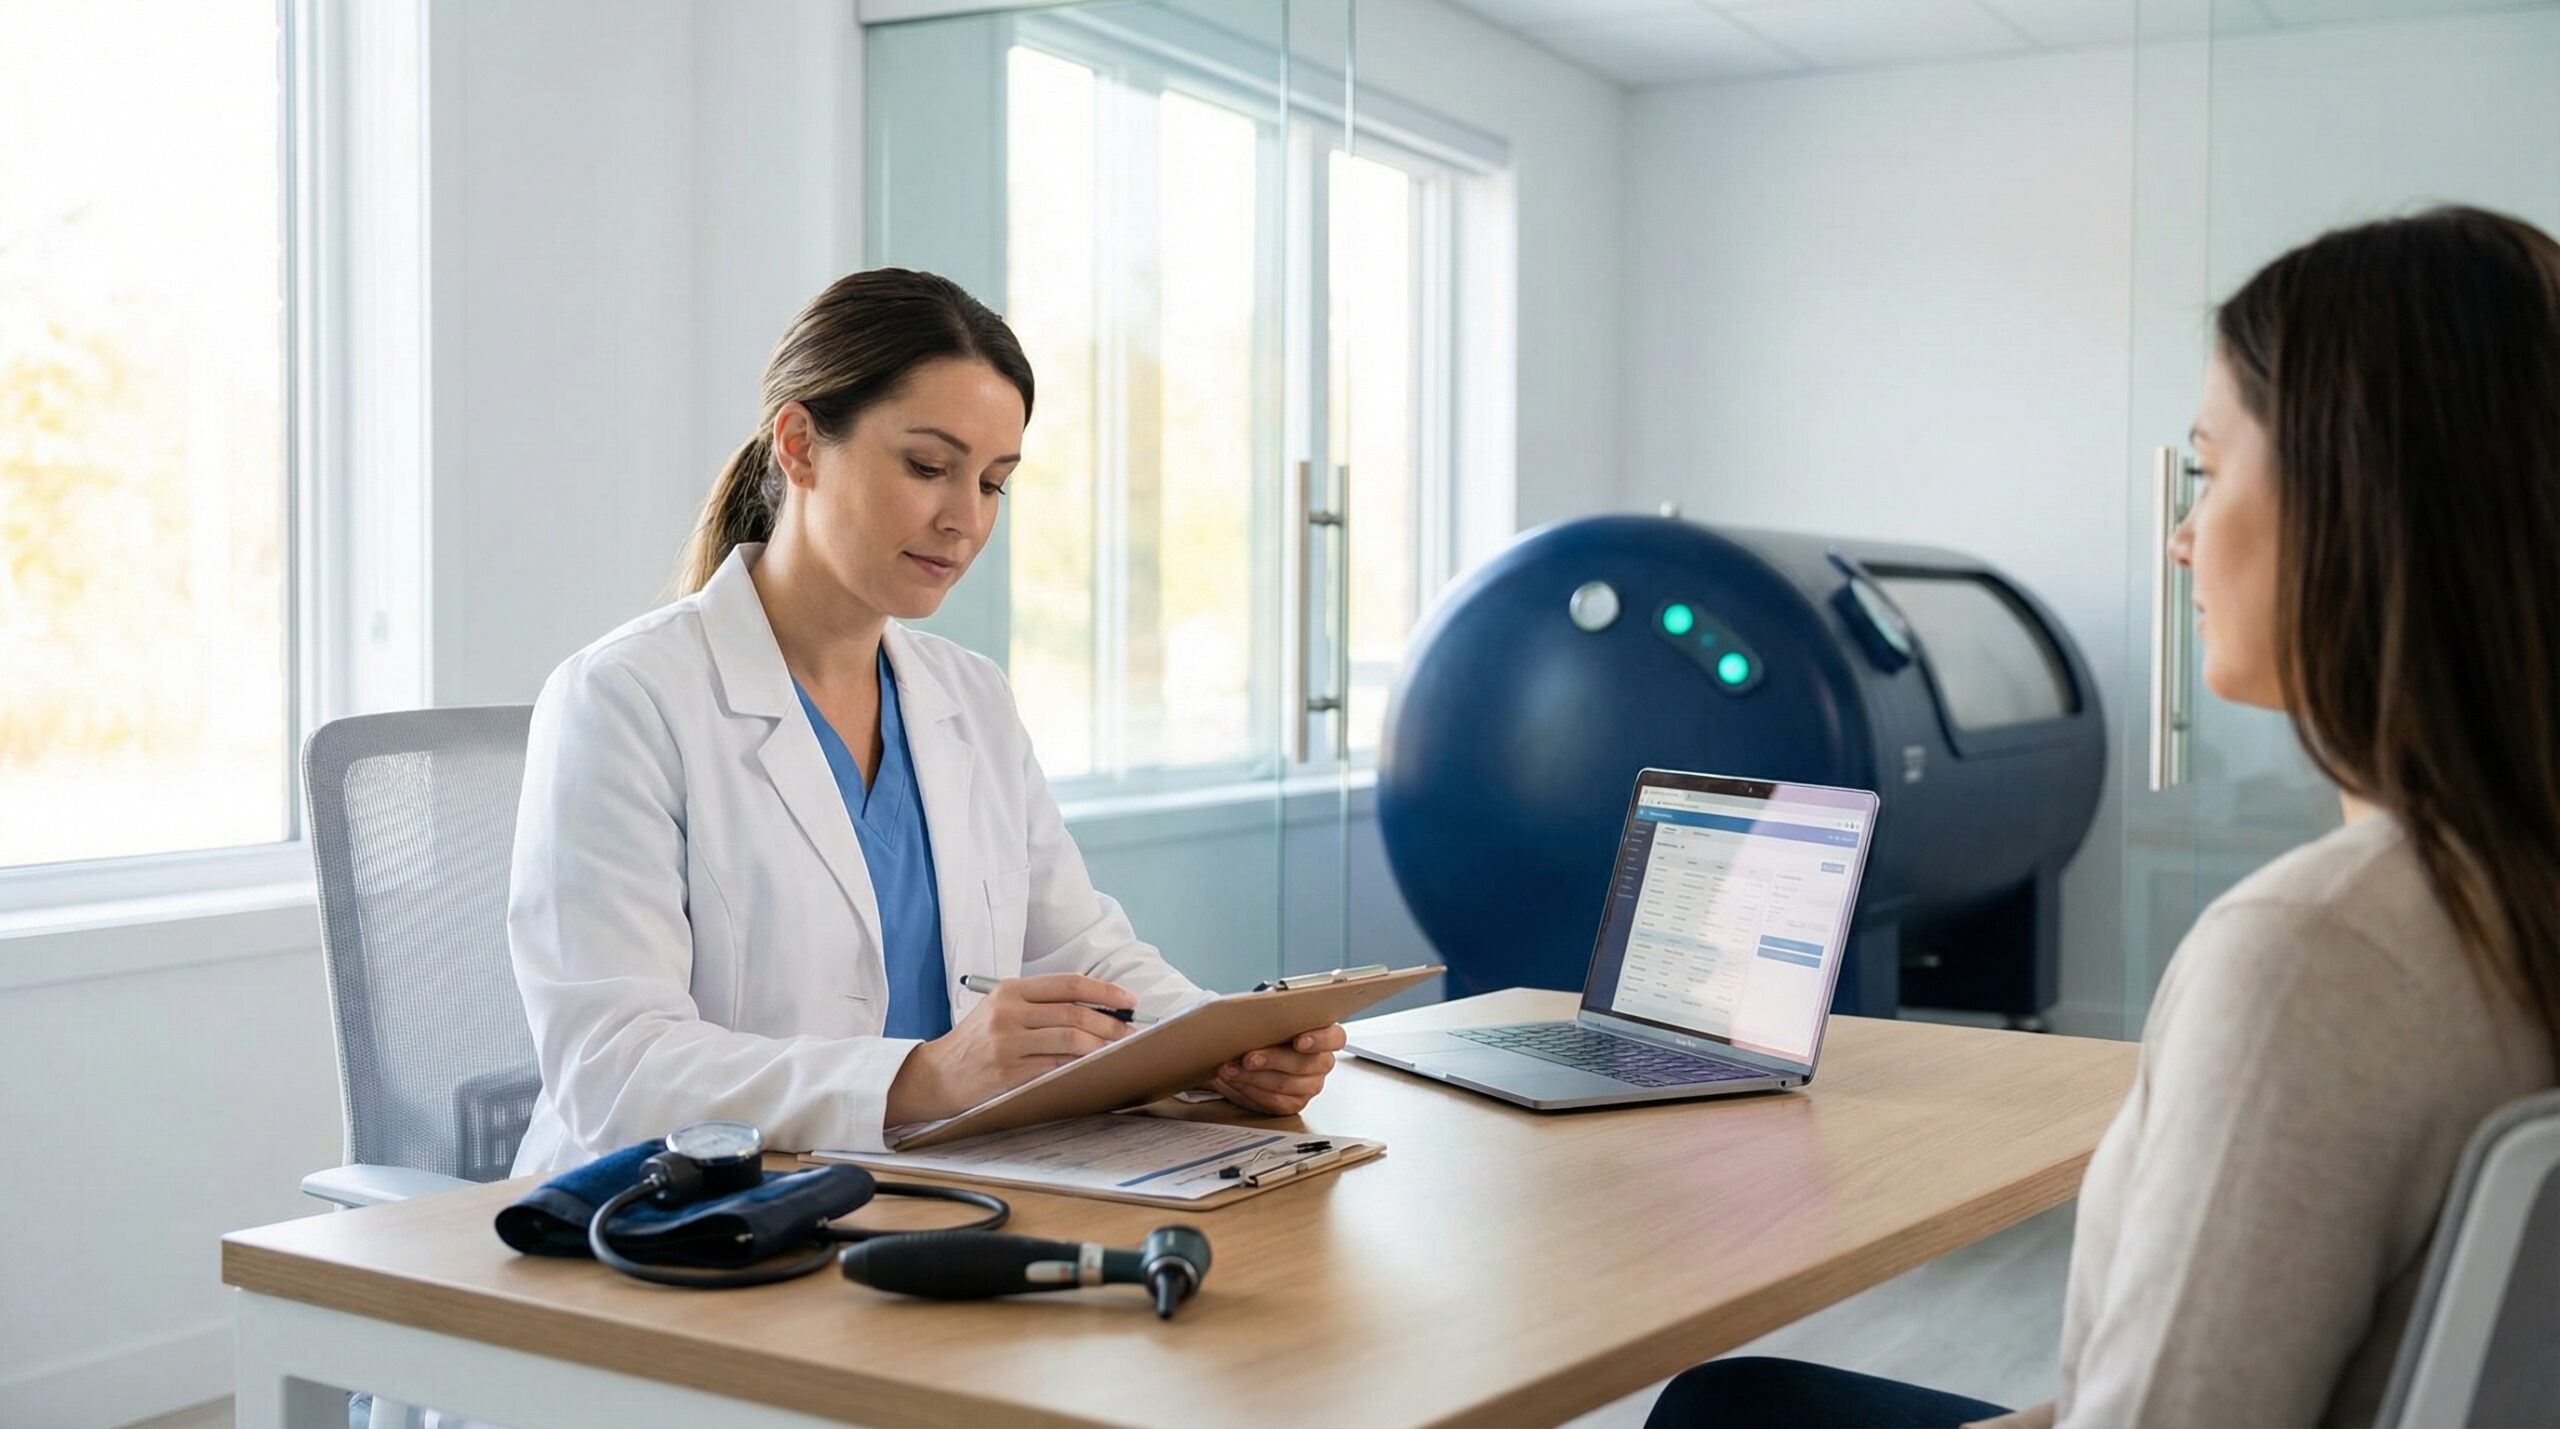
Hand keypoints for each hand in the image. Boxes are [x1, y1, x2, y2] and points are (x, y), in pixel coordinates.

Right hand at [886, 974, 1134, 1125]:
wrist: (936, 1075)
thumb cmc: (976, 1042)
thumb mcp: (1001, 1010)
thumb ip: (1041, 1006)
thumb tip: (1097, 1010)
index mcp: (1010, 991)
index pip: (1068, 984)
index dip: (1104, 990)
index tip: (1129, 1000)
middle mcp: (1008, 1012)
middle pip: (1074, 1012)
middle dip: (1111, 1022)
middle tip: (1132, 1031)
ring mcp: (1007, 1043)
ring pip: (1070, 1039)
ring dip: (1102, 1045)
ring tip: (1119, 1050)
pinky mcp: (1008, 1072)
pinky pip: (1056, 1066)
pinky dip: (1081, 1065)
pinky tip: (1094, 1066)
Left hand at [1211, 1023, 1345, 1117]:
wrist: (1249, 1054)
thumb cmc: (1265, 1032)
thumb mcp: (1270, 1017)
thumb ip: (1274, 1014)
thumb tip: (1259, 1010)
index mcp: (1325, 1036)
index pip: (1335, 1038)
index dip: (1318, 1040)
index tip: (1299, 1041)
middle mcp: (1321, 1062)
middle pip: (1304, 1064)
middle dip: (1272, 1059)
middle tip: (1248, 1057)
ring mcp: (1310, 1085)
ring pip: (1285, 1084)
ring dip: (1253, 1076)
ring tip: (1231, 1068)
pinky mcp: (1293, 1103)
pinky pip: (1273, 1100)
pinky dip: (1250, 1089)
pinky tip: (1236, 1080)